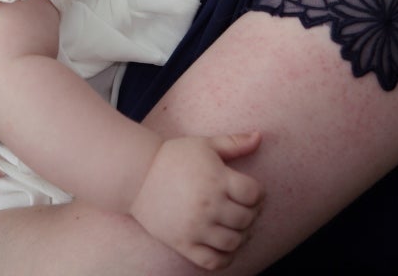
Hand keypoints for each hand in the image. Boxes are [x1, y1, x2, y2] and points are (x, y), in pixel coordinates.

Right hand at [130, 132, 262, 270]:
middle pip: (246, 219)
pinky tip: (223, 244)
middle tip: (245, 208)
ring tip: (235, 225)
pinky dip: (225, 258)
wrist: (138, 175)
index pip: (254, 194)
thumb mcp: (205, 144)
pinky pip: (214, 261)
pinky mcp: (183, 243)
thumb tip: (260, 136)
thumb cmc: (174, 156)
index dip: (258, 193)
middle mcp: (209, 204)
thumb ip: (234, 142)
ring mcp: (196, 226)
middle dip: (252, 214)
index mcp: (216, 178)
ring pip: (234, 242)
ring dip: (241, 236)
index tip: (252, 191)